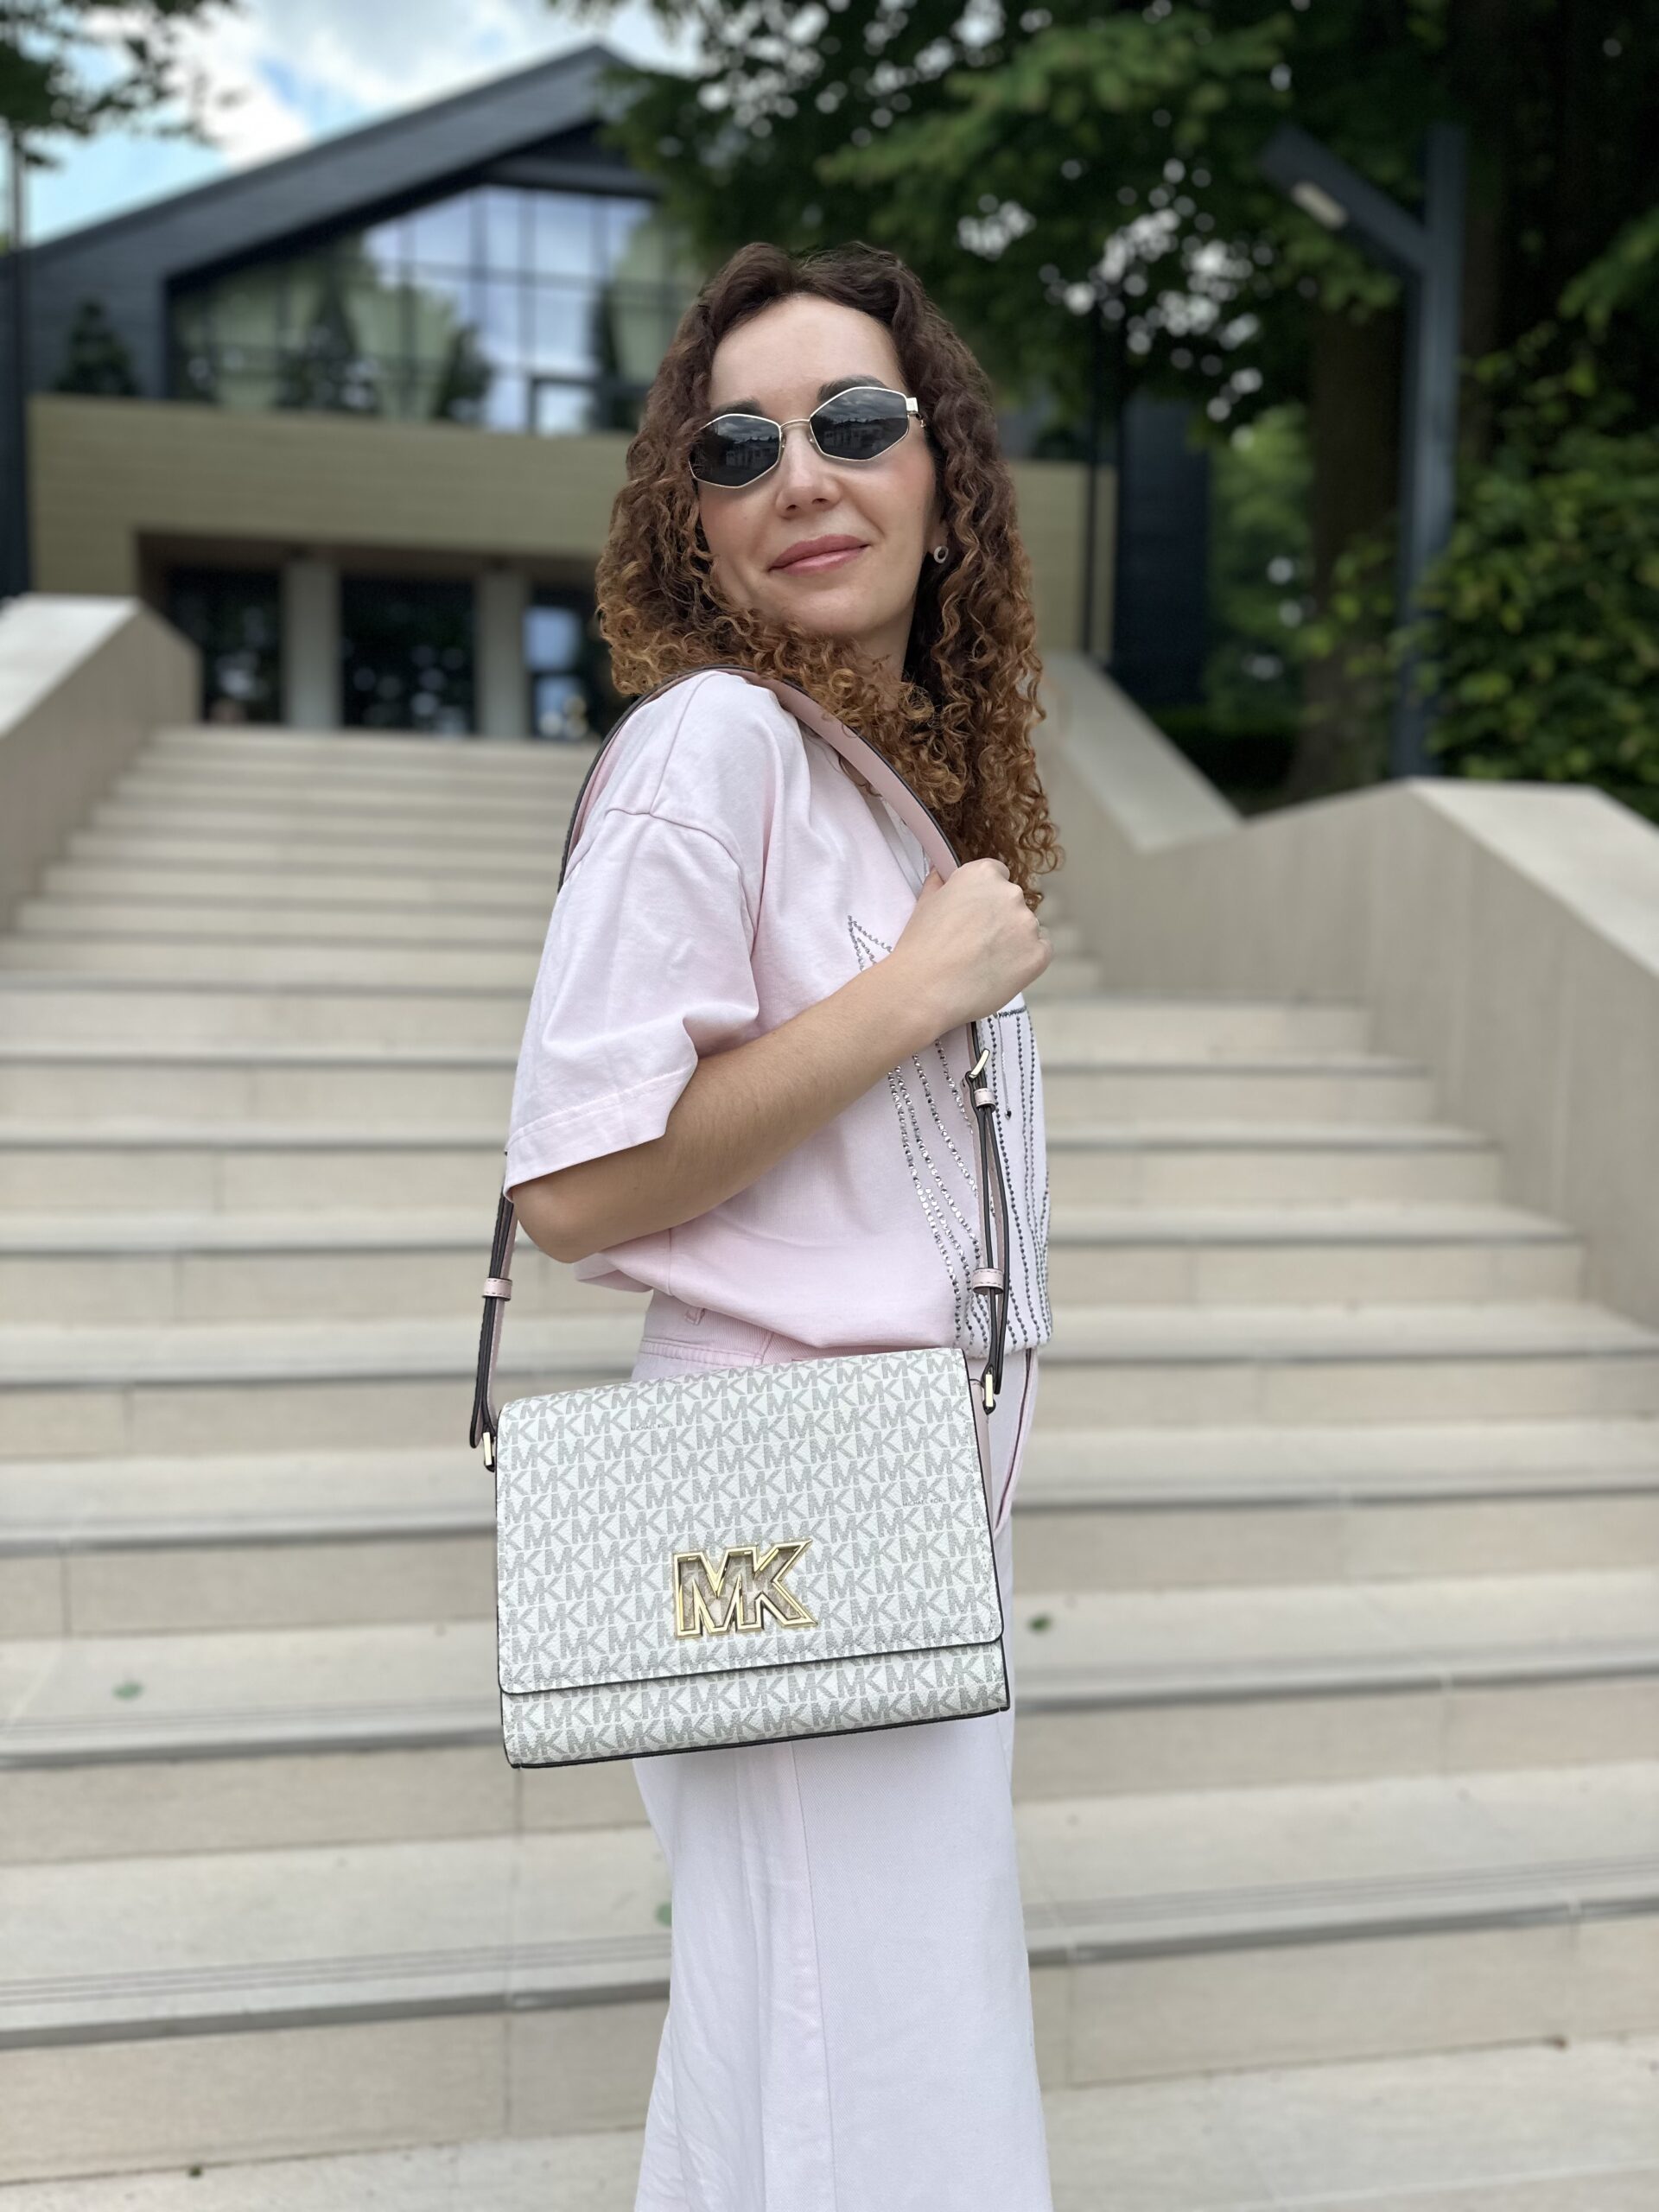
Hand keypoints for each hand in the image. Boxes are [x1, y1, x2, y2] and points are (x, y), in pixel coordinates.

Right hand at [889, 858, 1051, 1033]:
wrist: (926, 989)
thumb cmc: (921, 948)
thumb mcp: (924, 904)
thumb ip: (939, 884)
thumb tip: (941, 875)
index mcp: (983, 874)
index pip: (997, 875)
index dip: (985, 897)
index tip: (975, 914)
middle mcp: (1011, 893)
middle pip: (1013, 902)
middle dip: (999, 919)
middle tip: (975, 943)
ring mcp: (1027, 924)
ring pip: (1026, 928)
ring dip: (1012, 940)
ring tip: (984, 962)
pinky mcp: (1039, 954)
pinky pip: (1041, 950)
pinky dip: (1026, 959)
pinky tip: (1002, 971)